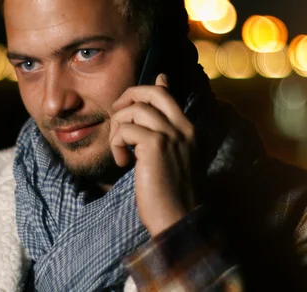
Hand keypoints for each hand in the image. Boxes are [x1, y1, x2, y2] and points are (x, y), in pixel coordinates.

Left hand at [109, 73, 196, 236]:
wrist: (178, 219)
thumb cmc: (172, 194)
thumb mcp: (172, 159)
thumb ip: (164, 136)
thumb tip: (152, 120)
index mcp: (189, 130)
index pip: (167, 95)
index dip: (148, 87)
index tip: (132, 96)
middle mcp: (183, 127)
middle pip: (151, 92)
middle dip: (127, 97)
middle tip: (116, 116)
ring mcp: (170, 134)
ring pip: (134, 109)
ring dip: (118, 128)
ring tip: (120, 151)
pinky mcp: (154, 144)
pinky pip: (125, 130)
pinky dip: (116, 144)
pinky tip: (123, 163)